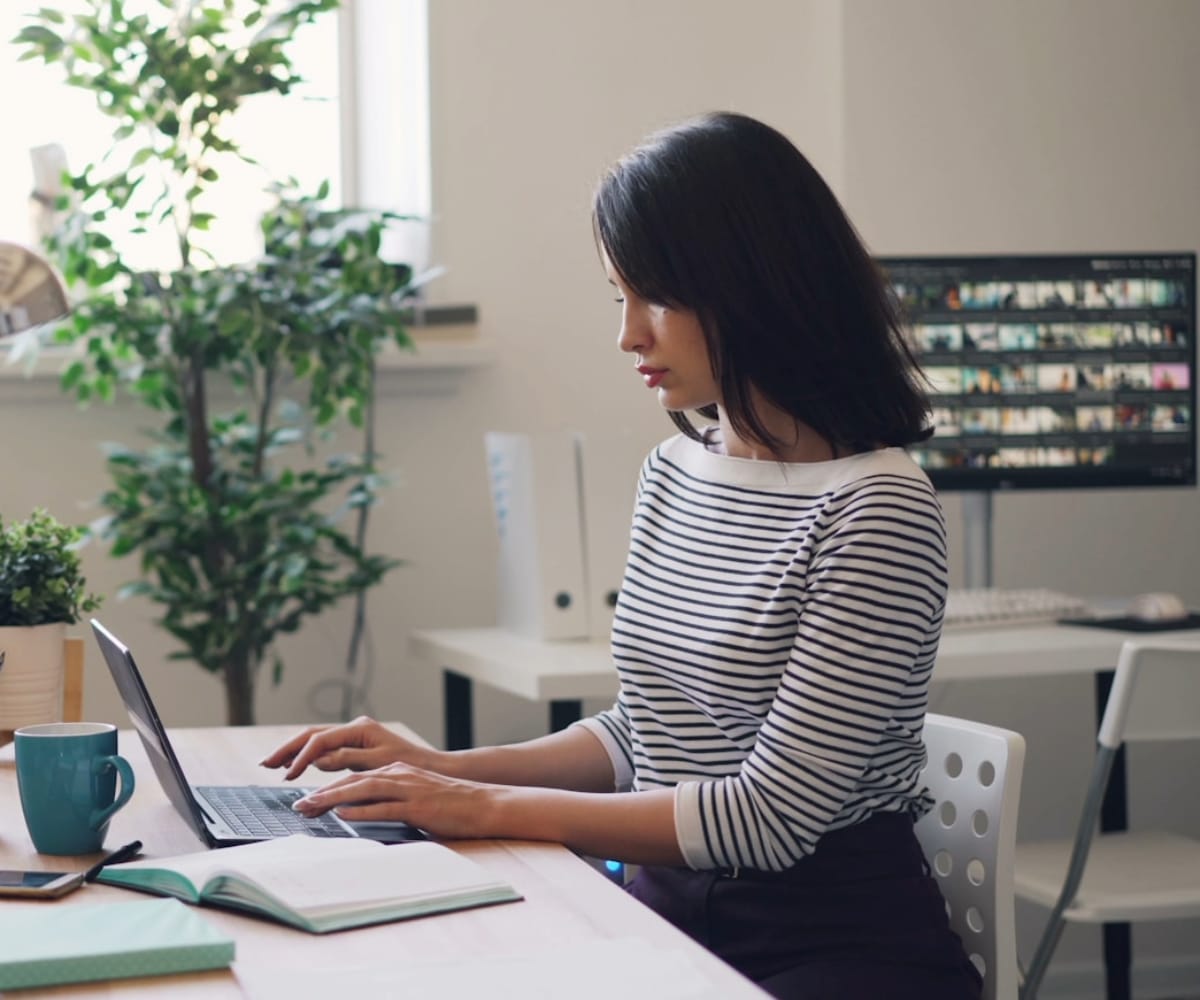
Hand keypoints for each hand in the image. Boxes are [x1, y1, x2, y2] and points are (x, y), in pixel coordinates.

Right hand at [259, 716, 437, 780]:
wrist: (429, 768)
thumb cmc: (409, 766)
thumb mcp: (378, 764)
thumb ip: (348, 759)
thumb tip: (318, 759)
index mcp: (360, 729)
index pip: (321, 741)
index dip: (301, 757)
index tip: (288, 775)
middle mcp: (355, 728)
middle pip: (313, 735)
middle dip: (288, 749)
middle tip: (266, 764)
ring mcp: (354, 735)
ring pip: (316, 740)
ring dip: (294, 752)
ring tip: (274, 764)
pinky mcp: (355, 746)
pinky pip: (325, 749)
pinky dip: (308, 756)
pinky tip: (296, 766)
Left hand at [291, 763, 496, 839]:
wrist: (482, 804)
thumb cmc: (449, 805)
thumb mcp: (414, 796)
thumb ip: (388, 800)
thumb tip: (359, 811)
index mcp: (397, 772)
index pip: (354, 777)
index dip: (327, 787)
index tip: (306, 799)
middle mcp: (399, 775)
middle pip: (352, 780)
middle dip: (322, 792)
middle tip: (298, 804)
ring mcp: (409, 789)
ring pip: (363, 789)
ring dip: (333, 798)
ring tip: (311, 807)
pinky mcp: (418, 805)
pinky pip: (385, 806)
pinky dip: (363, 809)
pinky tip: (345, 814)